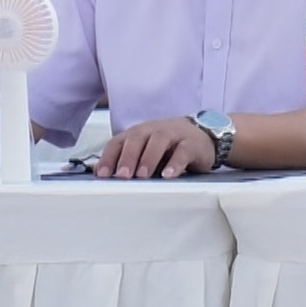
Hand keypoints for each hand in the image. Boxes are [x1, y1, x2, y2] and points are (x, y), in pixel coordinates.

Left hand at [97, 117, 215, 178]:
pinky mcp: (191, 143)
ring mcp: (173, 134)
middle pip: (136, 139)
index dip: (109, 157)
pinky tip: (168, 175)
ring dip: (148, 159)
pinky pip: (182, 151)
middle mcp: (152, 130)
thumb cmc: (168, 146)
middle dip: (127, 158)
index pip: (118, 142)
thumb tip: (103, 176)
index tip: (102, 175)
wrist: (202, 135)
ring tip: (143, 176)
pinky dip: (175, 163)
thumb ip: (128, 161)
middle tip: (122, 176)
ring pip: (158, 141)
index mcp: (137, 133)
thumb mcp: (146, 152)